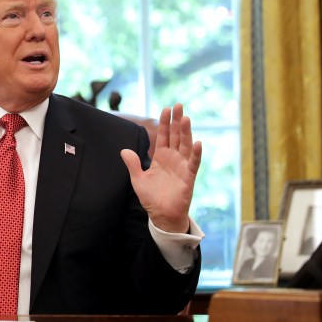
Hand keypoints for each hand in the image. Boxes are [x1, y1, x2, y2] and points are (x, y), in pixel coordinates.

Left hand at [120, 103, 201, 232]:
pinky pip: (194, 163)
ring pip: (186, 146)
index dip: (165, 123)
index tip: (165, 109)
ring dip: (186, 132)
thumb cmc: (151, 198)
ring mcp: (182, 166)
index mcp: (161, 157)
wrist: (162, 216)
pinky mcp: (189, 177)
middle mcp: (174, 159)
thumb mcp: (138, 180)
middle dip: (177, 121)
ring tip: (185, 118)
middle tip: (178, 105)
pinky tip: (198, 143)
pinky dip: (196, 154)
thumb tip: (124, 150)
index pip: (164, 136)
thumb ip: (133, 164)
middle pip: (177, 136)